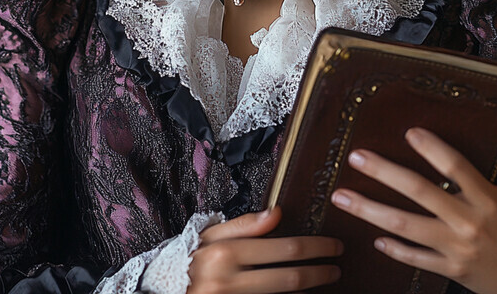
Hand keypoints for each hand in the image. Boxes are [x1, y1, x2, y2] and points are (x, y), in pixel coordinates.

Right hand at [188, 206, 342, 293]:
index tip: (334, 246)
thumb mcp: (209, 233)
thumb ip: (244, 224)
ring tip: (324, 281)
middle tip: (337, 267)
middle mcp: (228, 281)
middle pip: (289, 279)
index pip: (284, 250)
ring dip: (308, 292)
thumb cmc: (186, 260)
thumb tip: (277, 212)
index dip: (315, 248)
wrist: (159, 292)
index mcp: (226, 253)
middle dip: (320, 273)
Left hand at [329, 128, 496, 293]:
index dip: (432, 148)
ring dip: (371, 210)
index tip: (409, 132)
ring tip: (342, 197)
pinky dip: (395, 250)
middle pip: (420, 192)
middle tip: (355, 157)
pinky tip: (374, 239)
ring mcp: (456, 248)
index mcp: (488, 199)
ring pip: (406, 226)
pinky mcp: (451, 270)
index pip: (456, 167)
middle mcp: (468, 222)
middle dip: (384, 173)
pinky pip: (416, 259)